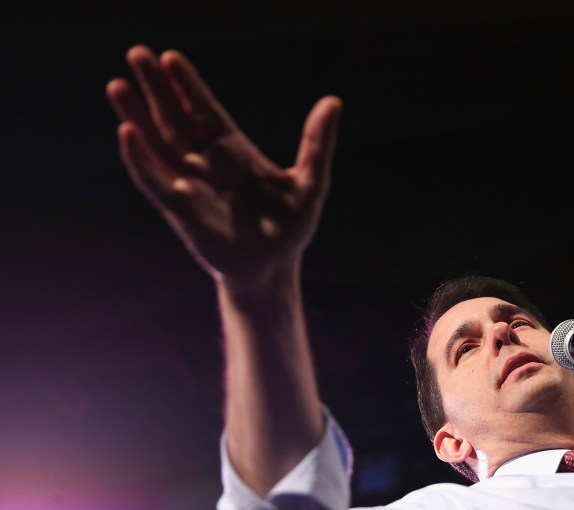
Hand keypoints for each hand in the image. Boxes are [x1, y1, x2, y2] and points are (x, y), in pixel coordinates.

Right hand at [106, 45, 341, 292]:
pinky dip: (139, 158)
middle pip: (175, 117)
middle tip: (137, 53)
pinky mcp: (179, 209)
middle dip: (156, 87)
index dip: (188, 85)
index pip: (204, 109)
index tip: (172, 58)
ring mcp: (190, 183)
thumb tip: (333, 102)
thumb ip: (317, 142)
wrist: (274, 269)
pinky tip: (128, 133)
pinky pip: (153, 179)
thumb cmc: (290, 229)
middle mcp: (206, 162)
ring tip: (117, 84)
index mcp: (234, 150)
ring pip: (157, 143)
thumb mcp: (310, 181)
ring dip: (137, 115)